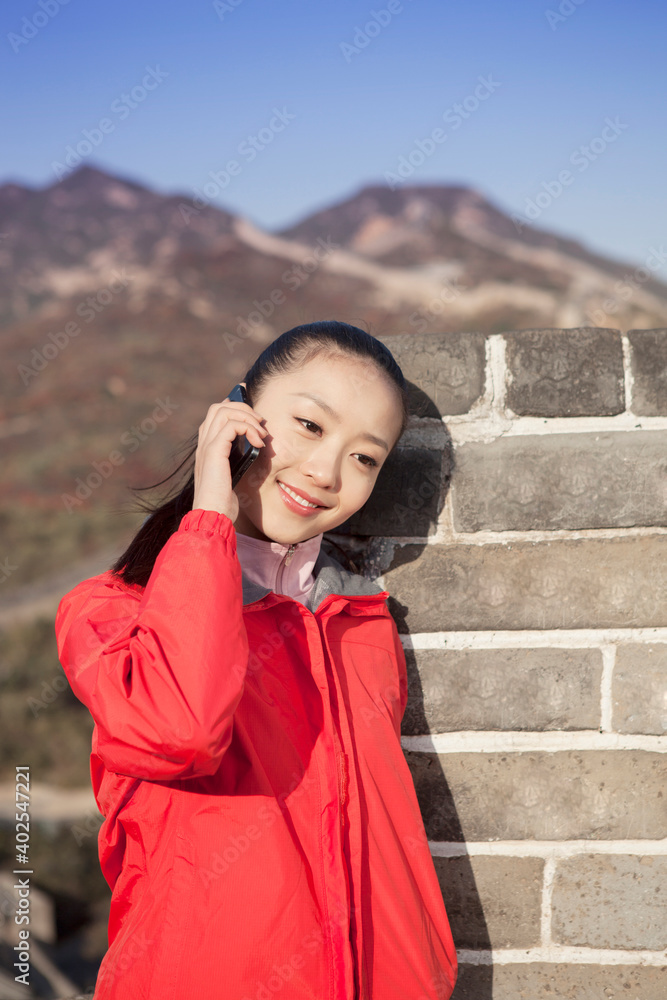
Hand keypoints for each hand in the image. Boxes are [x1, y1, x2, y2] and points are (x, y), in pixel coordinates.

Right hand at [192, 383, 267, 519]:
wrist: (212, 516)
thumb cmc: (224, 502)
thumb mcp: (233, 475)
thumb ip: (238, 459)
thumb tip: (254, 446)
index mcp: (207, 447)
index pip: (215, 413)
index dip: (233, 403)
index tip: (250, 399)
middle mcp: (203, 444)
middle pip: (219, 407)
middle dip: (243, 407)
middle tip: (260, 423)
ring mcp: (206, 447)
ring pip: (223, 411)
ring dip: (247, 417)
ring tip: (261, 434)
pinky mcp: (213, 452)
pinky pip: (230, 426)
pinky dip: (248, 429)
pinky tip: (258, 443)